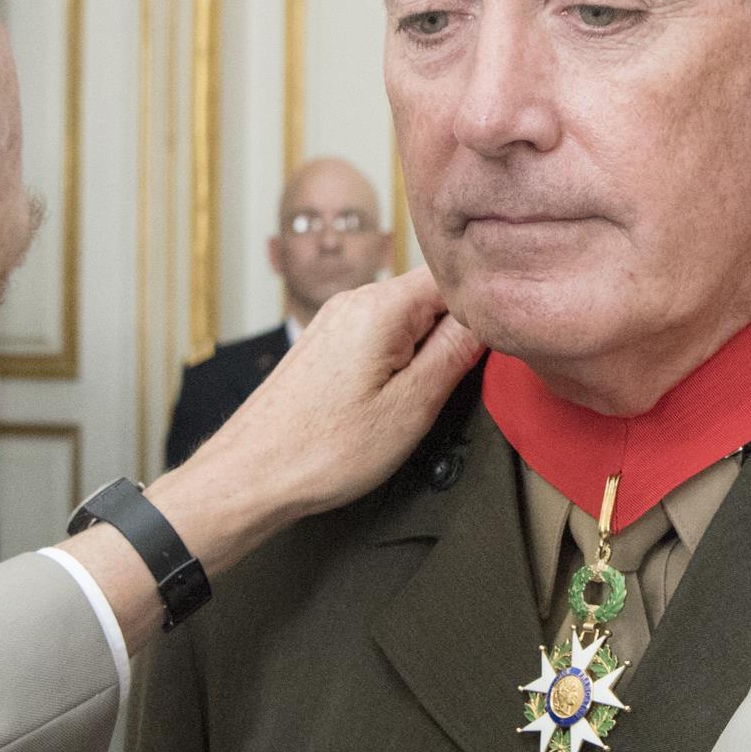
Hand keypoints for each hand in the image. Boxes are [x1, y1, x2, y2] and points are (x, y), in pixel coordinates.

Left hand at [62, 270, 483, 648]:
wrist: (250, 475)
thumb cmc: (322, 450)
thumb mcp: (412, 406)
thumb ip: (456, 354)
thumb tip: (490, 318)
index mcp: (381, 306)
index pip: (455, 276)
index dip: (484, 305)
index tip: (500, 340)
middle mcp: (354, 300)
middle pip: (431, 294)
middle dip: (455, 331)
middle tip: (458, 380)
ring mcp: (335, 320)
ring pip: (406, 317)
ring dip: (425, 350)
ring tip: (419, 395)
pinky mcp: (325, 344)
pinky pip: (379, 335)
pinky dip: (397, 359)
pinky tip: (389, 397)